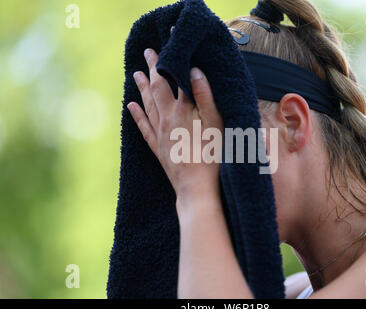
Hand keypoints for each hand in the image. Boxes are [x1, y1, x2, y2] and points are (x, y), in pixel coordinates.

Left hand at [128, 49, 223, 198]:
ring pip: (148, 105)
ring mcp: (161, 134)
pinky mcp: (158, 148)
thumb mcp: (216, 123)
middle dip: (152, 69)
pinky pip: (144, 127)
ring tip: (135, 73)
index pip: (174, 79)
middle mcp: (167, 118)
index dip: (170, 61)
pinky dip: (136, 115)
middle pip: (157, 88)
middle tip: (147, 52)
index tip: (166, 45)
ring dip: (142, 87)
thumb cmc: (212, 156)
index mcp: (183, 110)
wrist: (197, 188)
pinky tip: (131, 106)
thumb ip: (205, 96)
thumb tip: (193, 71)